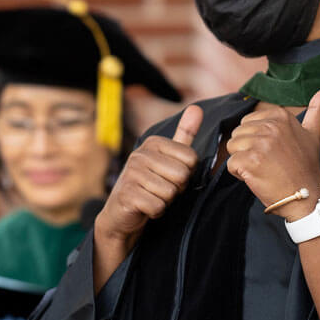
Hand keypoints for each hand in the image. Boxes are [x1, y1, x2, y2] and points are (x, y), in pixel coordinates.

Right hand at [95, 106, 201, 248]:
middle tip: (161, 189)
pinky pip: (158, 206)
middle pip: (182, 176)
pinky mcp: (127, 195)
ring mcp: (131, 173)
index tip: (171, 176)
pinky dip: (155, 211)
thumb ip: (184, 134)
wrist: (122, 212)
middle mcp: (140, 154)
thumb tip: (197, 107)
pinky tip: (145, 207)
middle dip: (177, 189)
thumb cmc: (150, 182)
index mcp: (154, 142)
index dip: (187, 174)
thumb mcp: (168, 156)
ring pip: (170, 193)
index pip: (191, 159)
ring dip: (165, 201)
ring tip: (152, 196)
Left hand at [226, 87, 319, 221]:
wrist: (306, 196)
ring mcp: (260, 144)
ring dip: (243, 162)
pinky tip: (257, 178)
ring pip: (233, 148)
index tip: (274, 152)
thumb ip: (317, 109)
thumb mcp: (313, 134)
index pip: (249, 122)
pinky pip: (231, 164)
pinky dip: (240, 174)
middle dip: (248, 150)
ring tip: (263, 170)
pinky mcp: (250, 161)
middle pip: (239, 134)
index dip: (257, 140)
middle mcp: (271, 126)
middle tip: (269, 163)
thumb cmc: (306, 166)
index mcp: (281, 116)